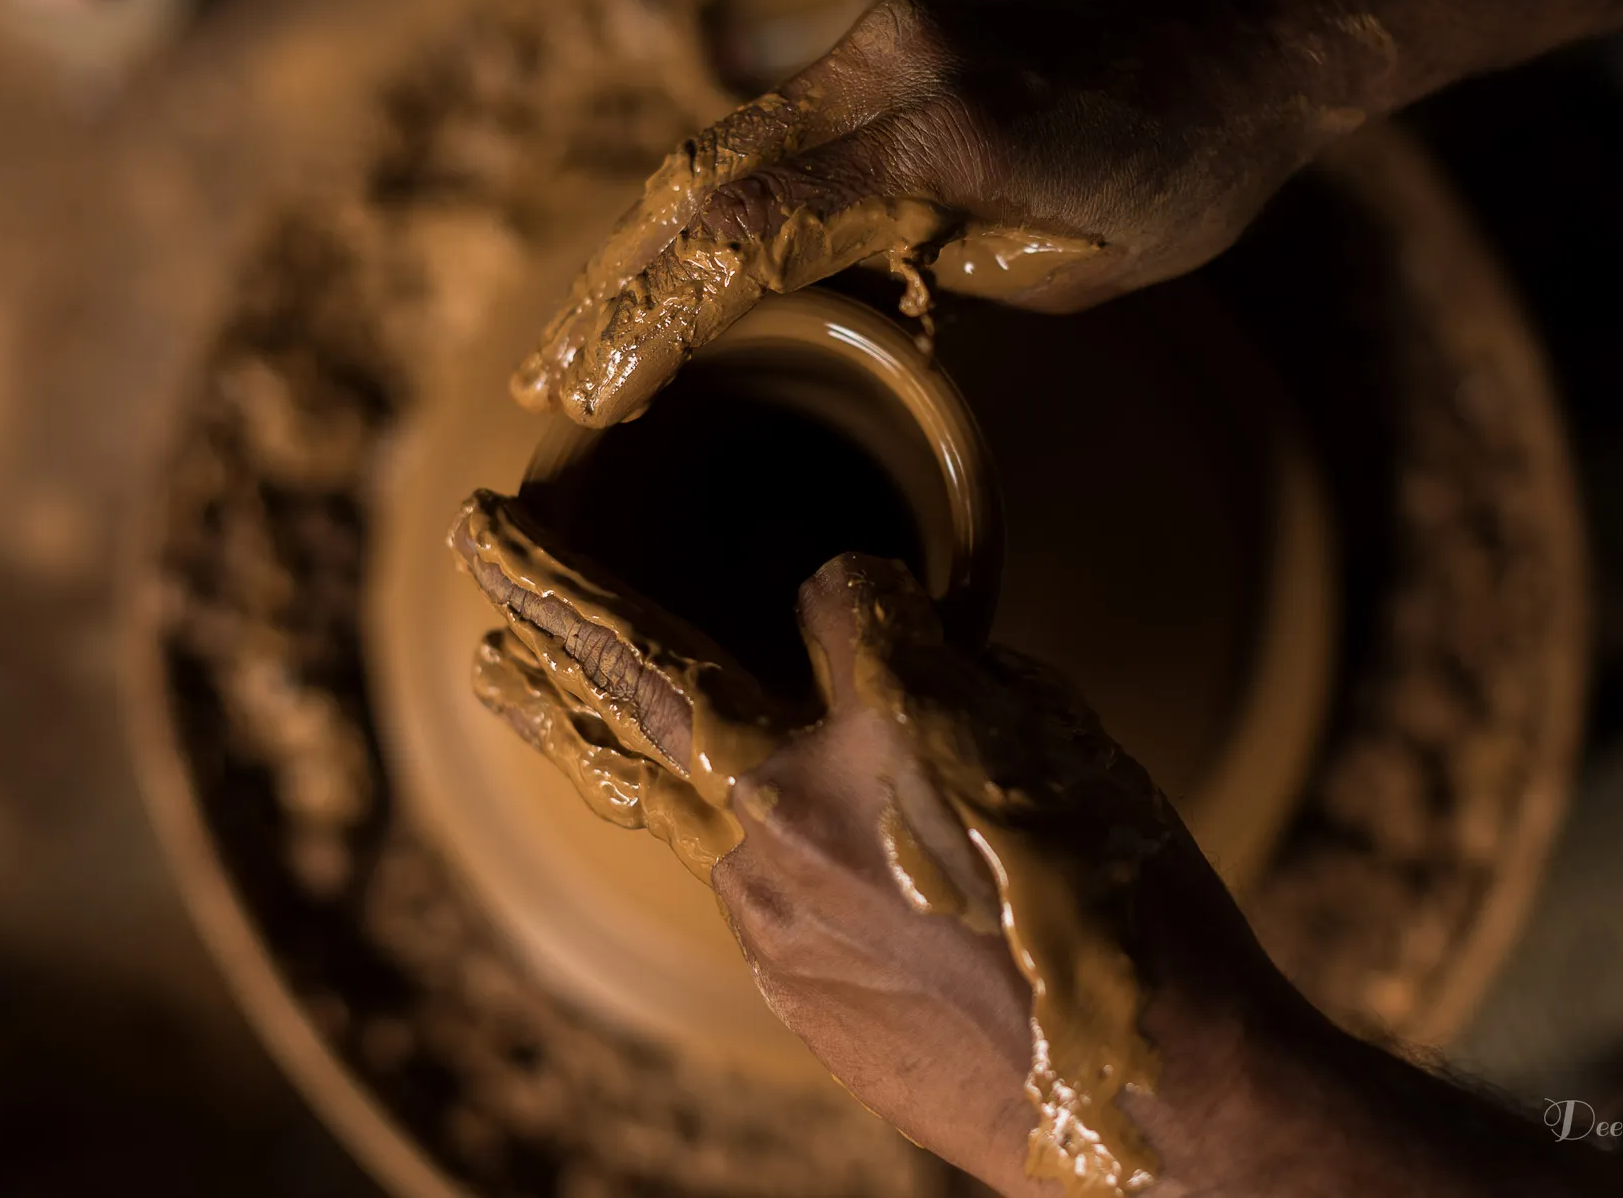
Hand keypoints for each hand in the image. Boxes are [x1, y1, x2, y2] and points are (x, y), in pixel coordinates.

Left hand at [449, 489, 1282, 1195]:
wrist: (1149, 1098)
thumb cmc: (1110, 887)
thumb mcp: (1029, 718)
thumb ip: (914, 654)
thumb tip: (858, 617)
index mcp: (806, 766)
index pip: (663, 639)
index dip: (584, 574)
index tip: (499, 523)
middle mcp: (764, 852)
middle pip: (618, 728)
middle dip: (533, 642)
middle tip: (473, 576)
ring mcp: (776, 942)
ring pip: (671, 810)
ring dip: (590, 733)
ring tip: (515, 677)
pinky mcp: (808, 1011)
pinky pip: (755, 891)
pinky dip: (735, 832)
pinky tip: (751, 815)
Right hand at [511, 0, 1393, 427]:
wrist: (1252, 17)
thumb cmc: (1199, 159)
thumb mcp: (1090, 264)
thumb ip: (950, 272)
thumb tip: (852, 287)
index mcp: (947, 136)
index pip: (753, 229)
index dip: (659, 317)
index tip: (594, 394)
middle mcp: (892, 68)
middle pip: (706, 182)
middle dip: (616, 290)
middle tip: (544, 379)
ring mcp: (883, 41)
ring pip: (722, 147)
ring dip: (645, 247)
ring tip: (580, 336)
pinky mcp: (890, 39)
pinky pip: (770, 127)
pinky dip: (705, 205)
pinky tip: (667, 267)